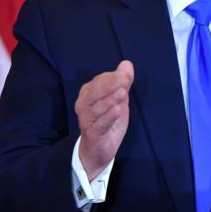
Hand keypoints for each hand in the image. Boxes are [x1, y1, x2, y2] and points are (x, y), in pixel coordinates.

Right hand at [76, 60, 133, 178]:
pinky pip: (100, 123)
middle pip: (95, 92)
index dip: (113, 77)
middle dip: (110, 85)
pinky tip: (118, 110)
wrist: (99, 148)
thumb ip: (122, 82)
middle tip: (125, 80)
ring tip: (122, 93)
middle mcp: (83, 104)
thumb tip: (127, 64)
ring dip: (110, 100)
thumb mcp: (118, 99)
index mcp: (88, 93)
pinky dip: (109, 117)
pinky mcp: (92, 133)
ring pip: (97, 107)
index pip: (99, 81)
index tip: (126, 75)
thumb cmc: (108, 120)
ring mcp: (86, 119)